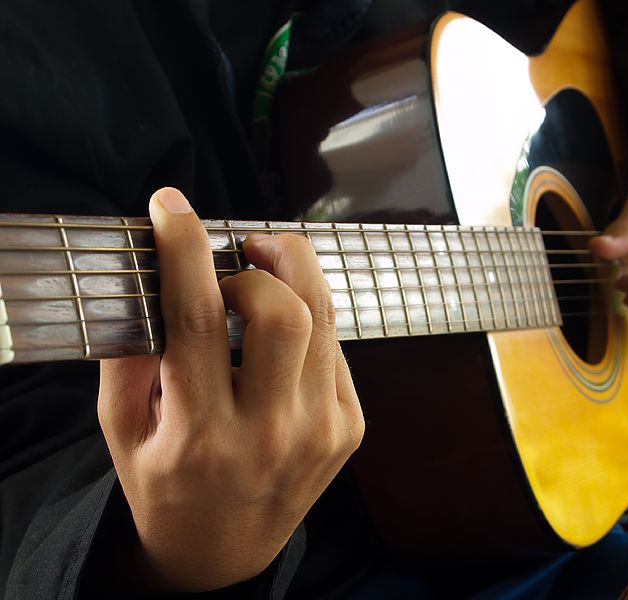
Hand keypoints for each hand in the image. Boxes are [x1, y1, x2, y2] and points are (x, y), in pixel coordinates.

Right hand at [97, 188, 362, 590]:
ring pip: (325, 318)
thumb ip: (129, 359)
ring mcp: (320, 431)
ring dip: (295, 273)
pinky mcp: (350, 428)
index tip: (171, 207)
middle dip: (262, 259)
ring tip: (264, 268)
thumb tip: (156, 279)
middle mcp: (269, 432)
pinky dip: (309, 321)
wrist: (223, 553)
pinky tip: (283, 332)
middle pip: (286, 311)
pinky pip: (337, 348)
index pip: (196, 317)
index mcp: (199, 434)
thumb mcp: (122, 433)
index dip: (185, 248)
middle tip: (239, 253)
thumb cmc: (166, 487)